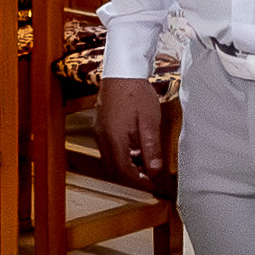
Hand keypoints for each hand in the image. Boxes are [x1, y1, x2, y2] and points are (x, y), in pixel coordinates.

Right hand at [95, 76, 168, 191]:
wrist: (123, 71)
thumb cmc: (136, 93)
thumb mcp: (150, 121)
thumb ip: (151, 147)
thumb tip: (154, 170)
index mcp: (115, 138)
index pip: (123, 170)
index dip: (137, 181)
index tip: (150, 183)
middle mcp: (103, 138)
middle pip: (114, 168)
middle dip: (130, 176)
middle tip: (148, 176)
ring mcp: (100, 131)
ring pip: (110, 159)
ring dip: (126, 165)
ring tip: (144, 162)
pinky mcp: (101, 126)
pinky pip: (108, 148)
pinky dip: (121, 154)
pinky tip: (135, 147)